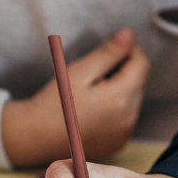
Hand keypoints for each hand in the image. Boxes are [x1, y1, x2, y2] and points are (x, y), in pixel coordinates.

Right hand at [1, 29, 150, 167]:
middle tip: (92, 73)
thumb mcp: (80, 71)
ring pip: (132, 99)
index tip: (108, 47)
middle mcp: (128, 120)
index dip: (128, 50)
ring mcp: (124, 134)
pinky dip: (114, 108)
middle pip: (138, 82)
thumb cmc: (54, 102)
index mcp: (121, 99)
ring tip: (89, 93)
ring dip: (118, 90)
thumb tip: (129, 34)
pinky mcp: (117, 143)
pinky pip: (124, 117)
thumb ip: (109, 53)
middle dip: (121, 71)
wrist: (35, 138)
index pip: (142, 63)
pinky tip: (91, 109)